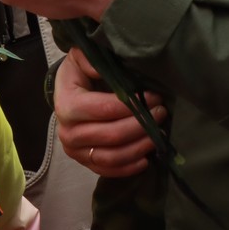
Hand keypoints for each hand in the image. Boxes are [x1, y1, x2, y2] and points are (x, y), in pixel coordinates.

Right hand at [53, 48, 166, 176]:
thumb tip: (103, 69)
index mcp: (67, 105)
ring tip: (158, 134)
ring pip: (113, 157)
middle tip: (161, 114)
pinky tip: (147, 158)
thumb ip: (91, 59)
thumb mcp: (80, 58)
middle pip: (112, 136)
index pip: (104, 110)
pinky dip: (130, 167)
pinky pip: (109, 171)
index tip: (155, 97)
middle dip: (142, 125)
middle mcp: (68, 132)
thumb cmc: (79, 75)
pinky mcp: (85, 162)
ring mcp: (75, 151)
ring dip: (140, 147)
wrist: (68, 96)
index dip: (132, 105)